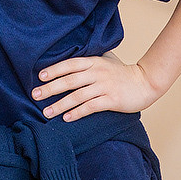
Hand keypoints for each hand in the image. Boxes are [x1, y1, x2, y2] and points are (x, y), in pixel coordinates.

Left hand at [31, 52, 161, 121]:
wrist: (145, 82)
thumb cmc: (122, 73)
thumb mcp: (105, 61)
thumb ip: (89, 62)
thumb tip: (67, 64)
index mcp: (94, 61)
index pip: (69, 64)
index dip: (54, 70)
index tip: (40, 77)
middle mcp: (97, 72)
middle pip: (69, 80)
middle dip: (50, 88)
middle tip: (35, 95)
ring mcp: (104, 86)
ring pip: (77, 96)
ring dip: (60, 104)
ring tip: (47, 112)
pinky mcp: (111, 100)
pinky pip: (90, 107)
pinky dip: (77, 112)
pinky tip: (66, 118)